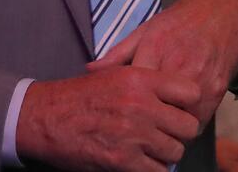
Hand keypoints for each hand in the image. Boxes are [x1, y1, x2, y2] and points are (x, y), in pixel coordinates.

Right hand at [16, 66, 199, 171]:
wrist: (47, 118)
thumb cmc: (81, 96)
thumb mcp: (115, 74)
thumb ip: (148, 81)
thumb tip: (179, 93)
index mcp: (141, 78)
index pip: (190, 93)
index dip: (186, 104)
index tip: (177, 110)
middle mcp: (141, 105)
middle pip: (188, 126)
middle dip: (178, 133)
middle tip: (164, 133)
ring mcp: (133, 134)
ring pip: (175, 151)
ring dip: (165, 153)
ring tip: (149, 148)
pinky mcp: (123, 161)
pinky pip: (158, 171)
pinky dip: (151, 169)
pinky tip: (138, 161)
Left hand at [90, 0, 237, 128]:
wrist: (225, 12)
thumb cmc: (182, 20)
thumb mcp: (147, 29)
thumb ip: (119, 54)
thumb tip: (90, 70)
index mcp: (155, 47)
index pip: (134, 90)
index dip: (124, 106)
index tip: (119, 113)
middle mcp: (178, 64)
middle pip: (156, 109)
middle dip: (145, 122)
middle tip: (138, 126)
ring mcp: (200, 78)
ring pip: (179, 120)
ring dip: (168, 127)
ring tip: (159, 125)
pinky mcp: (218, 89)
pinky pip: (199, 119)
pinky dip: (188, 124)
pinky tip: (179, 118)